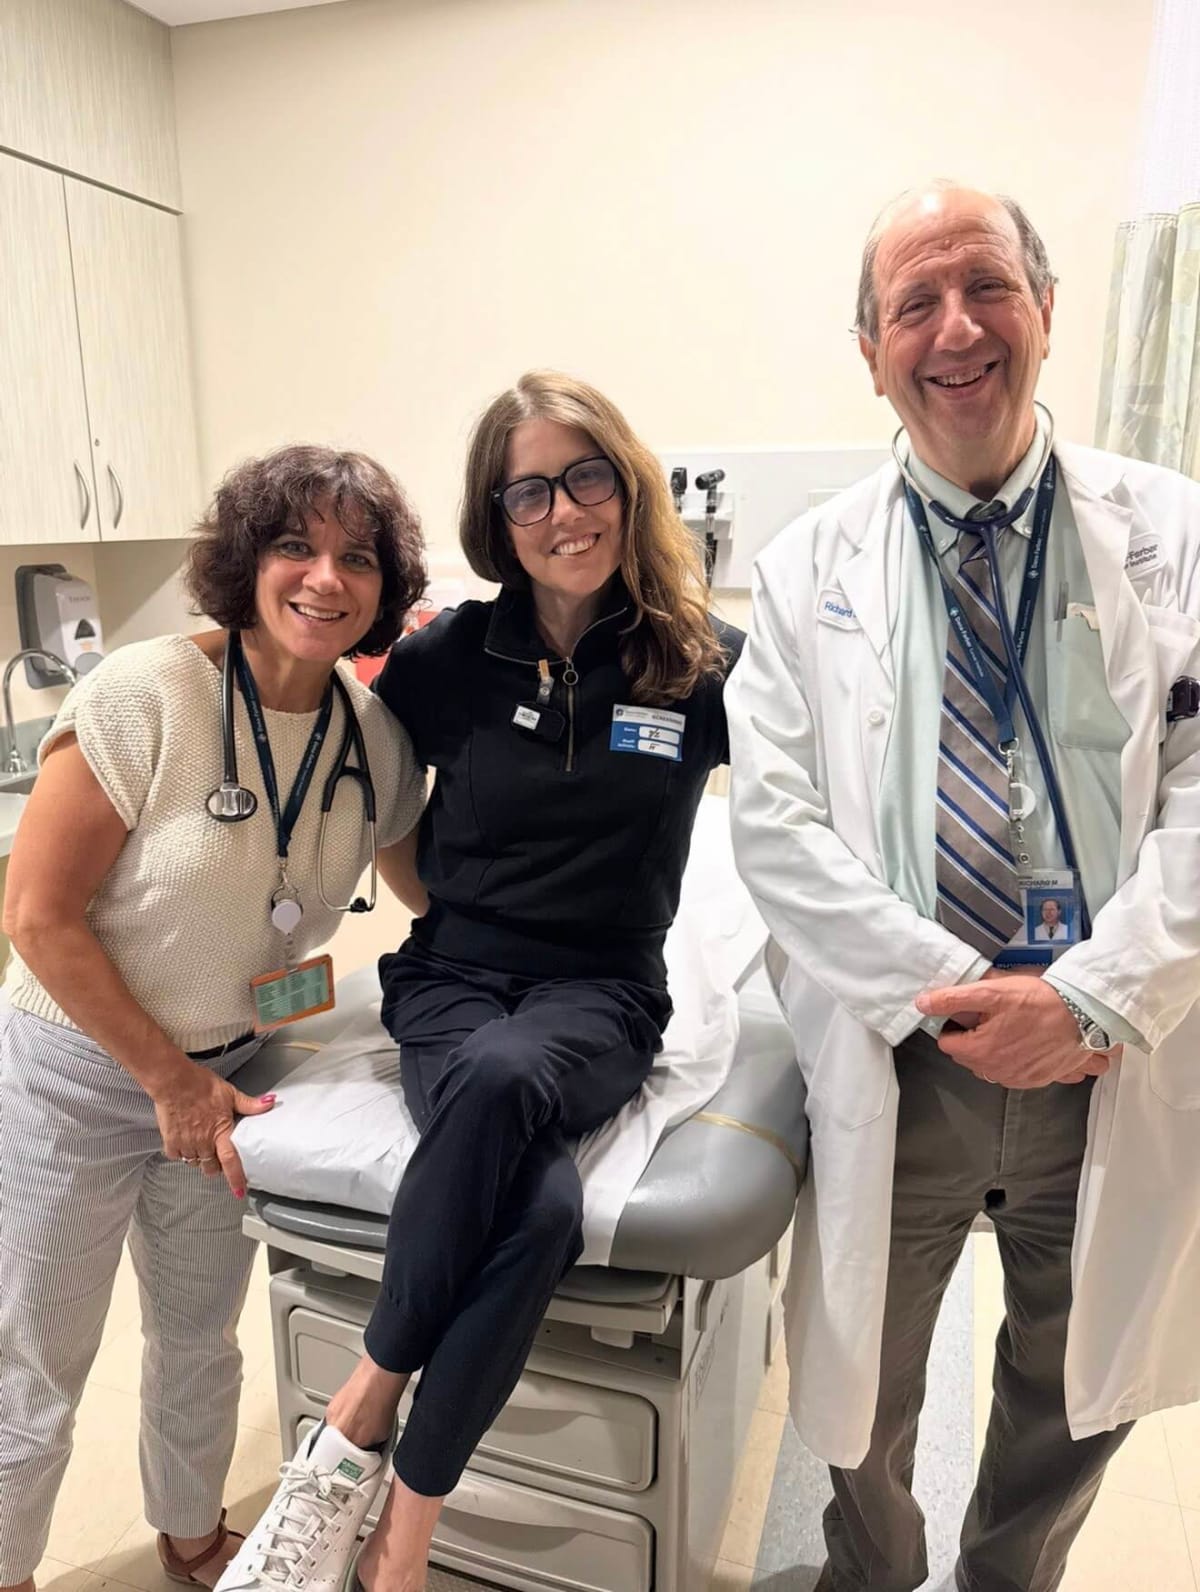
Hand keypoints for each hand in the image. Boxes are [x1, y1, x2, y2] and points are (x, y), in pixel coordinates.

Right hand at [151, 1059, 274, 1196]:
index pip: (231, 1161)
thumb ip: (249, 1104)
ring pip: (194, 1163)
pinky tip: (185, 1141)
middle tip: (217, 1155)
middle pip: (211, 1167)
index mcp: (220, 1132)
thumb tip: (269, 1102)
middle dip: (216, 1166)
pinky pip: (177, 1156)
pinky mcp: (170, 1141)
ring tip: (202, 1144)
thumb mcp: (230, 1093)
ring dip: (200, 1158)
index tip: (239, 1191)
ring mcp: (186, 1143)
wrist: (173, 1082)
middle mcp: (203, 1142)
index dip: (236, 1178)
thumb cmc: (200, 1085)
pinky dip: (182, 1152)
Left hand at [916, 975, 1118, 1088]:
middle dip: (973, 1037)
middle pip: (968, 1055)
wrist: (1084, 1015)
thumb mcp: (991, 991)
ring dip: (993, 1049)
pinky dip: (1015, 1058)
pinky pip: (1014, 1071)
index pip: (947, 1043)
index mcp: (981, 1052)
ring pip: (991, 1065)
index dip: (954, 1025)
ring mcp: (1019, 1079)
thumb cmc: (1040, 1001)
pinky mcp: (1039, 1080)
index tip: (968, 1012)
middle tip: (991, 1015)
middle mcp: (997, 1072)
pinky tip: (1026, 1039)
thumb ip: (952, 998)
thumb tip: (923, 1003)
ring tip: (1010, 1025)